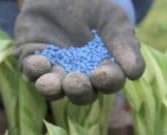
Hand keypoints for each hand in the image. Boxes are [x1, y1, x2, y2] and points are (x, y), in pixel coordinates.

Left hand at [14, 0, 145, 104]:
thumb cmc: (93, 8)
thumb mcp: (112, 20)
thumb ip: (123, 43)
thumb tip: (136, 73)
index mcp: (103, 71)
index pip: (109, 82)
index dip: (107, 80)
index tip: (104, 74)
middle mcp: (79, 77)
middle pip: (80, 93)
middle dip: (79, 90)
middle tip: (76, 81)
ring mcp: (54, 71)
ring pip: (53, 88)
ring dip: (52, 88)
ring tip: (54, 84)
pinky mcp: (31, 60)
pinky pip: (31, 71)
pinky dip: (34, 69)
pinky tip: (40, 62)